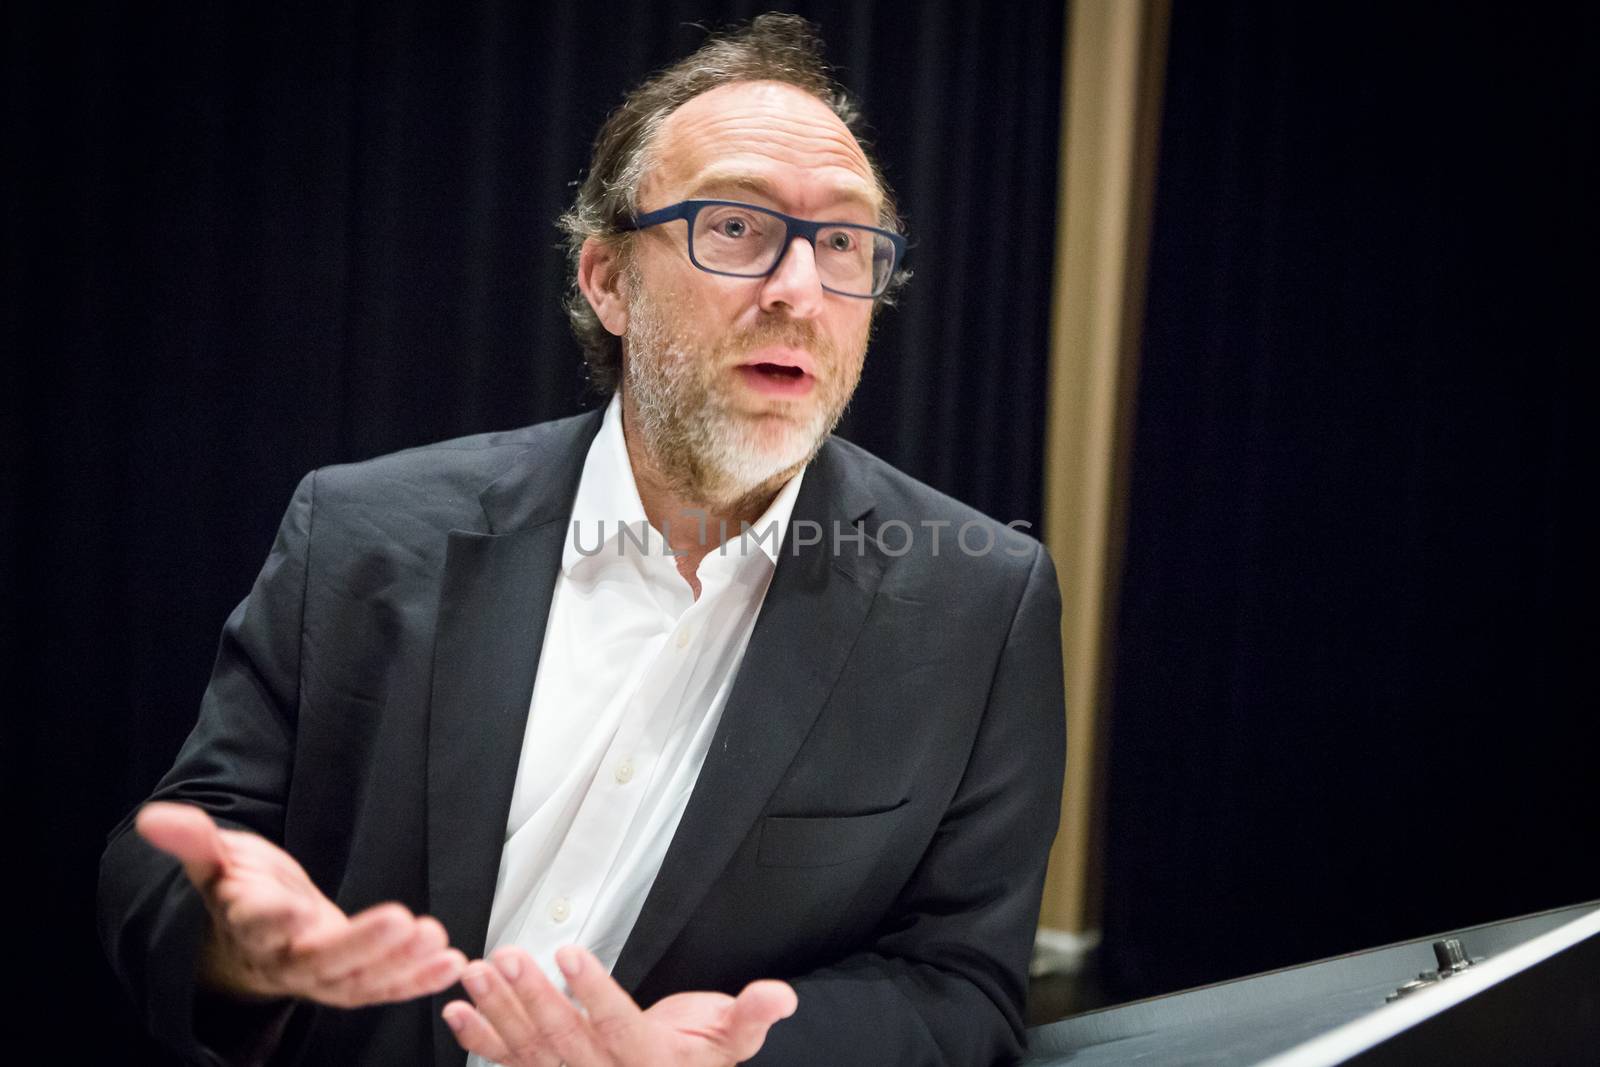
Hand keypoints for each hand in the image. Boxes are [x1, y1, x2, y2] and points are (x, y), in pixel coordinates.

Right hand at [136, 801, 466, 1007]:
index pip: (257, 926)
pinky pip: (387, 988)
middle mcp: (286, 958)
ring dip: (402, 965)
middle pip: (322, 959)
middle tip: (404, 922)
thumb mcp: (215, 862)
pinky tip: (454, 965)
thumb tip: (153, 817)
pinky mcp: (353, 980)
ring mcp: (323, 975)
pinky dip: (420, 981)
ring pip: (361, 981)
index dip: (272, 919)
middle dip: (363, 945)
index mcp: (249, 927)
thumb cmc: (240, 891)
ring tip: (438, 941)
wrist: (253, 936)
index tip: (291, 907)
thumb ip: (194, 841)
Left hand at [443, 945, 795, 1066]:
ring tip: (477, 973)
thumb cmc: (701, 1055)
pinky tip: (457, 1012)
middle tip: (509, 954)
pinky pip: (511, 1065)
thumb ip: (752, 1015)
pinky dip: (480, 1040)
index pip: (619, 1028)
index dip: (594, 993)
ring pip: (532, 1051)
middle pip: (565, 1041)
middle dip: (533, 997)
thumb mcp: (733, 1037)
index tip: (570, 953)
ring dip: (500, 1012)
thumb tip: (779, 996)